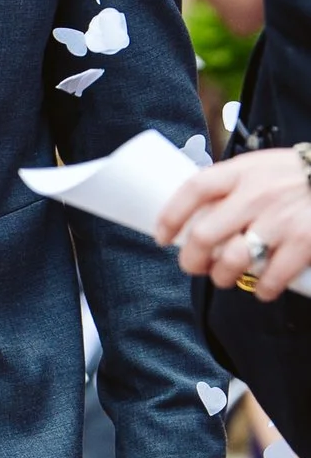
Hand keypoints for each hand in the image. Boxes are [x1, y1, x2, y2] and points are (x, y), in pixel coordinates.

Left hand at [157, 140, 310, 296]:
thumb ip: (234, 186)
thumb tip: (197, 214)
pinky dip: (262, 290)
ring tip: (225, 277)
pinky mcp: (304, 242)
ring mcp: (281, 220)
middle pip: (205, 235)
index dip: (170, 216)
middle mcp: (258, 195)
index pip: (194, 189)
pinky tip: (262, 289)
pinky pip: (271, 278)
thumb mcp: (262, 167)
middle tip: (193, 267)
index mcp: (243, 171)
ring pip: (232, 260)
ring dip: (222, 277)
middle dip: (191, 260)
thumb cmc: (297, 177)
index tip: (162, 236)